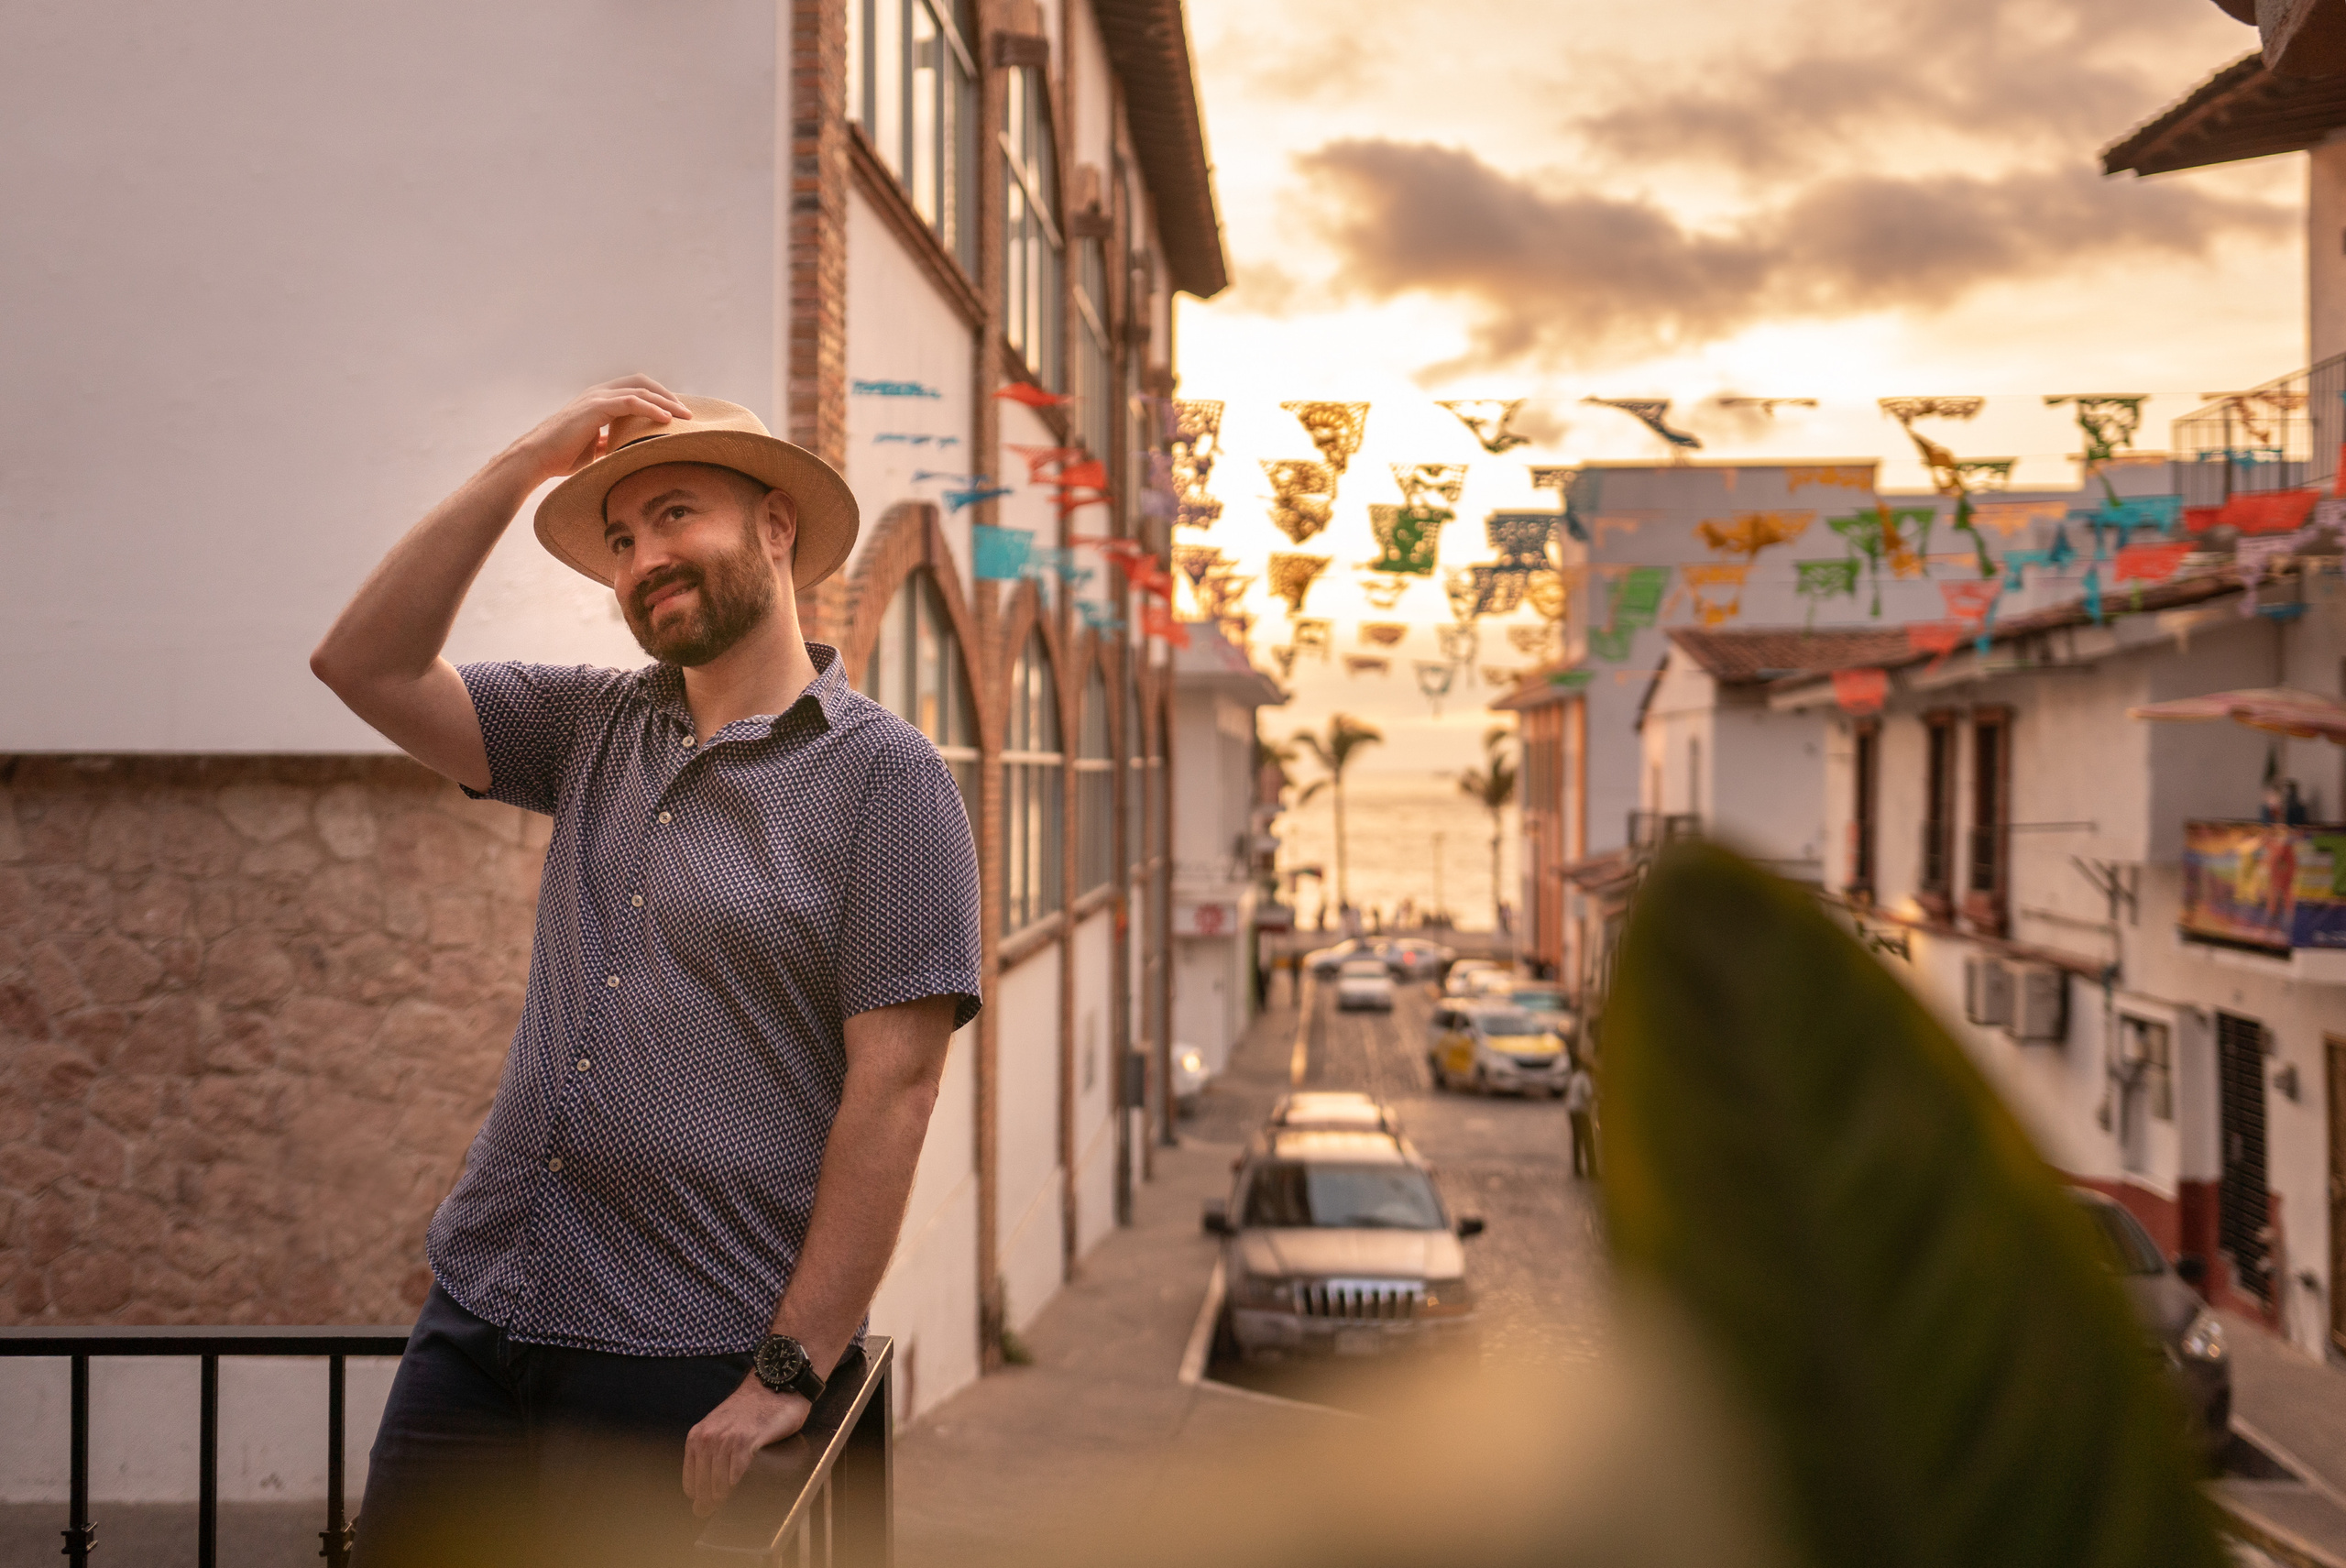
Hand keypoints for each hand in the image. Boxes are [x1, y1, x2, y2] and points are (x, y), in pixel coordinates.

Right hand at [507, 376, 693, 484]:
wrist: (537, 458)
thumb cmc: (563, 456)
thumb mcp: (595, 447)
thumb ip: (611, 441)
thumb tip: (630, 450)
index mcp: (599, 399)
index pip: (636, 389)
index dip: (659, 398)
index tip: (678, 414)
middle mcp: (599, 393)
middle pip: (643, 383)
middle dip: (667, 396)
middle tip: (687, 413)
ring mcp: (596, 398)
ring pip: (640, 391)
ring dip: (666, 402)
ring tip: (685, 417)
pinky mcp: (595, 408)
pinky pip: (631, 402)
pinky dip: (652, 409)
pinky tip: (667, 420)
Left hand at [683, 1377, 811, 1518]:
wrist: (774, 1384)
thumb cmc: (751, 1409)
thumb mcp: (720, 1426)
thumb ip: (711, 1452)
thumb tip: (707, 1488)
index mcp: (697, 1436)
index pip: (690, 1482)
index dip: (698, 1499)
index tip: (705, 1507)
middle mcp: (708, 1438)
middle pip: (703, 1487)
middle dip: (710, 1504)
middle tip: (716, 1512)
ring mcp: (727, 1440)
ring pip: (719, 1484)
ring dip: (725, 1499)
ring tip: (732, 1505)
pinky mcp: (748, 1441)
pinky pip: (737, 1474)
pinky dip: (739, 1486)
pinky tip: (743, 1489)